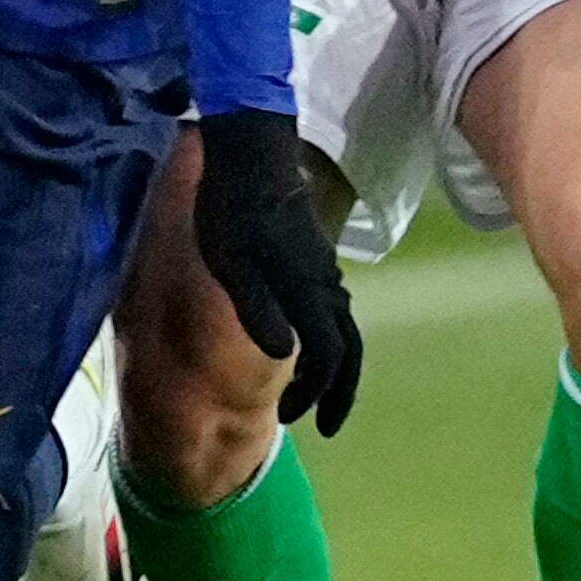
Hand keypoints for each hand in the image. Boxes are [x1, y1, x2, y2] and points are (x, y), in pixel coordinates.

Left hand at [188, 107, 362, 435]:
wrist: (251, 155)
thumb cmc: (232, 211)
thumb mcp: (232, 265)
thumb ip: (257, 311)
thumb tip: (287, 356)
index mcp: (306, 292)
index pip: (330, 356)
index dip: (319, 394)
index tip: (299, 421)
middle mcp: (325, 285)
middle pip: (349, 349)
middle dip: (339, 392)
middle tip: (322, 424)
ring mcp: (323, 270)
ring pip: (344, 328)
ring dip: (333, 367)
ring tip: (310, 393)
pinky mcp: (314, 257)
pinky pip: (334, 309)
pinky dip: (328, 339)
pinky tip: (305, 343)